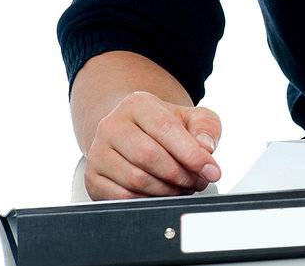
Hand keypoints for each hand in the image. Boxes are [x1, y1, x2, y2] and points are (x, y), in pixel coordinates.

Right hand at [84, 91, 221, 199]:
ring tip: (185, 188)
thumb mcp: (193, 118)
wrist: (135, 133)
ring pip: (135, 179)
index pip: (165, 129)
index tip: (212, 171)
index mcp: (137, 104)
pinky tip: (164, 195)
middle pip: (148, 156)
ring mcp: (97, 153)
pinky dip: (148, 201)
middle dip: (180, 174)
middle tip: (199, 182)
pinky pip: (121, 197)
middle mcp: (111, 126)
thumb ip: (206, 128)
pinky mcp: (92, 178)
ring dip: (167, 190)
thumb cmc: (167, 126)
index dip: (192, 154)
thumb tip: (205, 147)